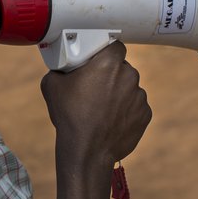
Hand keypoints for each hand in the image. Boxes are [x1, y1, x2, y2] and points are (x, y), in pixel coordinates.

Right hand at [41, 42, 151, 165]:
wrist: (86, 151)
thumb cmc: (70, 117)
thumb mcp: (52, 85)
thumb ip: (61, 69)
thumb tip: (62, 67)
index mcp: (108, 63)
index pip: (115, 47)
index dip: (106, 53)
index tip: (98, 62)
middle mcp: (129, 75)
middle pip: (123, 68)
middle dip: (111, 75)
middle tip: (95, 87)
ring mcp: (140, 96)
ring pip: (130, 88)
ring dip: (120, 94)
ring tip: (102, 109)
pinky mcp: (145, 114)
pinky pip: (136, 106)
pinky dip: (127, 111)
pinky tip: (111, 121)